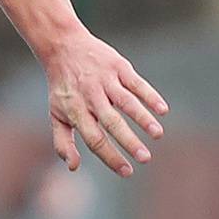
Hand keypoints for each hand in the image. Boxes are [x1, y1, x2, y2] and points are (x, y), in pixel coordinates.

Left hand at [40, 28, 167, 176]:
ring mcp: (105, 80)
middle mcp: (91, 97)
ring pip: (126, 102)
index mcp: (75, 111)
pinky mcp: (118, 67)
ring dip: (143, 118)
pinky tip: (162, 110)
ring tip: (157, 134)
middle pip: (111, 123)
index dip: (110, 156)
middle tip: (146, 159)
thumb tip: (73, 167)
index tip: (127, 171)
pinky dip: (150, 96)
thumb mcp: (56, 114)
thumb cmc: (63, 88)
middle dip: (129, 142)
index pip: (94, 139)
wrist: (62, 47)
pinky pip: (136, 83)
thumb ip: (62, 142)